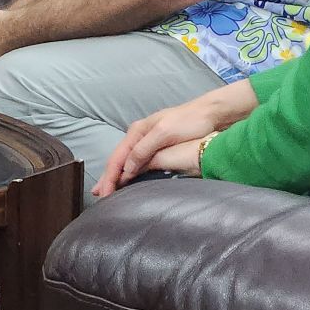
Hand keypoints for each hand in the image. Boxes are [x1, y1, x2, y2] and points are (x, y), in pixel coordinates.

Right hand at [92, 83, 254, 196]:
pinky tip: (125, 179)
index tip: (104, 193)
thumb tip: (125, 168)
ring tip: (106, 189)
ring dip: (115, 175)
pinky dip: (127, 172)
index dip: (109, 176)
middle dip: (107, 177)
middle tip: (98, 195)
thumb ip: (143, 150)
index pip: (117, 157)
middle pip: (117, 159)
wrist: (210, 114)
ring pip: (125, 160)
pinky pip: (136, 161)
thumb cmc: (189, 122)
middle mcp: (138, 136)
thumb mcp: (164, 134)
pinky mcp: (156, 147)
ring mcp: (146, 141)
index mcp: (137, 131)